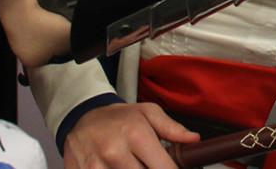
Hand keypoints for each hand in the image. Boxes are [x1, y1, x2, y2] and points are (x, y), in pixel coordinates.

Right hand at [63, 101, 197, 168]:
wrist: (82, 118)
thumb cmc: (118, 118)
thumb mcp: (148, 113)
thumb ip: (172, 128)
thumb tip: (193, 139)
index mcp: (136, 136)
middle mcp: (115, 152)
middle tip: (150, 164)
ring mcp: (97, 166)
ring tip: (134, 164)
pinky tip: (120, 168)